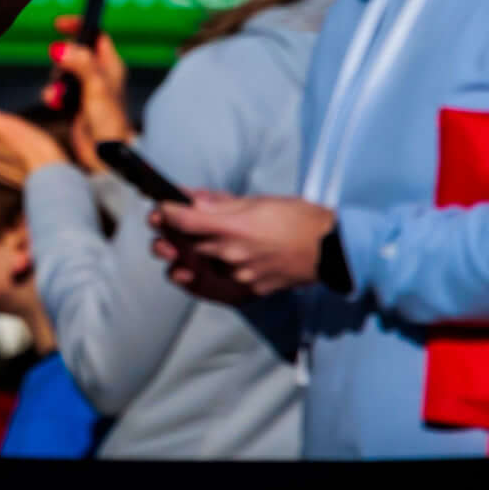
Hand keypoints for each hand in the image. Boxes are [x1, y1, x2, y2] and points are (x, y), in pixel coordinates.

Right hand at [49, 22, 131, 158]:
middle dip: (62, 61)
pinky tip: (55, 102)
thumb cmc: (110, 122)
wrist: (105, 155)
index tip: (59, 25)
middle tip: (62, 72)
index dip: (79, 26)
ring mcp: (87, 89)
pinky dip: (54, 95)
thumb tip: (62, 49)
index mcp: (111, 66)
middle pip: (73, 53)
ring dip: (56, 82)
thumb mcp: (97, 87)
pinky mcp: (75, 104)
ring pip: (63, 73)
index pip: (96, 35)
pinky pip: (58, 91)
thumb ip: (82, 64)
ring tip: (59, 95)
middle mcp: (99, 75)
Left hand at [150, 192, 331, 299]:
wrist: (329, 250)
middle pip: (186, 246)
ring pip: (198, 269)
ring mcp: (240, 277)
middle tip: (161, 226)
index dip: (166, 213)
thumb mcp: (257, 200)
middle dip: (170, 234)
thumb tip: (192, 198)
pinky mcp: (249, 291)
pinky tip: (190, 273)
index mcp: (234, 227)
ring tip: (172, 250)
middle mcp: (233, 255)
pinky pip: (216, 289)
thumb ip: (219, 202)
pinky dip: (200, 281)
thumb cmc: (297, 218)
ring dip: (182, 258)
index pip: (186, 221)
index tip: (159, 208)